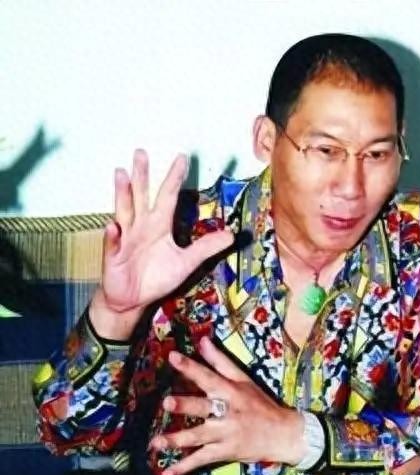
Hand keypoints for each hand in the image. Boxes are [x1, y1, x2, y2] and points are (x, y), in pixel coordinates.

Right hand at [90, 150, 233, 337]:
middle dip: (141, 175)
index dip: (174, 178)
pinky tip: (113, 226)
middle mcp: (141, 227)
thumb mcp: (186, 262)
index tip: (181, 158)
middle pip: (141, 196)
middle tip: (141, 152)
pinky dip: (112, 235)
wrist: (133, 300)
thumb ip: (206, 247)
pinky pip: (113, 244)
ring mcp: (125, 239)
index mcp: (159, 226)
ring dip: (122, 194)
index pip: (168, 197)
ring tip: (121, 174)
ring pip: (123, 212)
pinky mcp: (113, 256)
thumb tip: (231, 235)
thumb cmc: (156, 278)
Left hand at [149, 336, 304, 474]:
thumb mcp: (244, 380)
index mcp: (231, 391)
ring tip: (157, 442)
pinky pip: (202, 459)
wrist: (283, 434)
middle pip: (204, 407)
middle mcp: (228, 412)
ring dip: (177, 440)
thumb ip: (220, 361)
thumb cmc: (261, 404)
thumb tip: (203, 341)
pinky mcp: (225, 452)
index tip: (173, 357)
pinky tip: (167, 472)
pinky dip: (184, 467)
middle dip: (185, 405)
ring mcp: (226, 434)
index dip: (191, 367)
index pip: (208, 376)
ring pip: (199, 436)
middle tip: (167, 403)